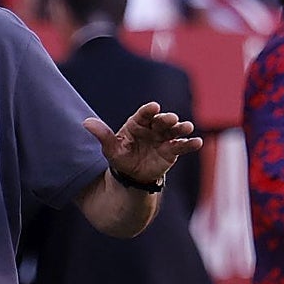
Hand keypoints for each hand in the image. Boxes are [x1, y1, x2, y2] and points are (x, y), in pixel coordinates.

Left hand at [83, 102, 202, 184]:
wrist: (132, 175)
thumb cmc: (121, 158)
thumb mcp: (111, 148)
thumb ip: (102, 135)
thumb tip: (85, 122)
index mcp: (137, 123)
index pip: (144, 114)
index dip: (149, 110)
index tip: (154, 107)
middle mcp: (153, 128)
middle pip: (161, 121)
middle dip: (167, 119)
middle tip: (170, 119)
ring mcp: (164, 138)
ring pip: (175, 130)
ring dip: (182, 128)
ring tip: (187, 127)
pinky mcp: (172, 150)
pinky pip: (182, 146)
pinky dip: (190, 144)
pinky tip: (198, 142)